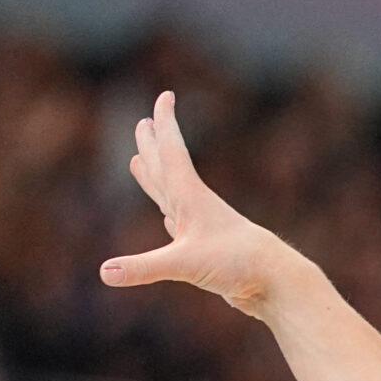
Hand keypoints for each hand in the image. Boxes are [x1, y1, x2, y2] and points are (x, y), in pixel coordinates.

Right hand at [99, 90, 295, 318]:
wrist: (275, 284)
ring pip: (170, 197)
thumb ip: (144, 268)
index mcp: (190, 198)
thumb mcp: (185, 265)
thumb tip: (104, 273)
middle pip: (167, 169)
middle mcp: (195, 208)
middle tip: (144, 123)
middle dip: (153, 146)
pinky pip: (181, 229)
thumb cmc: (237, 264)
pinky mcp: (207, 252)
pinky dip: (171, 220)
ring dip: (155, 178)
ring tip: (141, 161)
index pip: (173, 153)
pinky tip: (170, 221)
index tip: (166, 95)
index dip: (166, 124)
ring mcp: (202, 230)